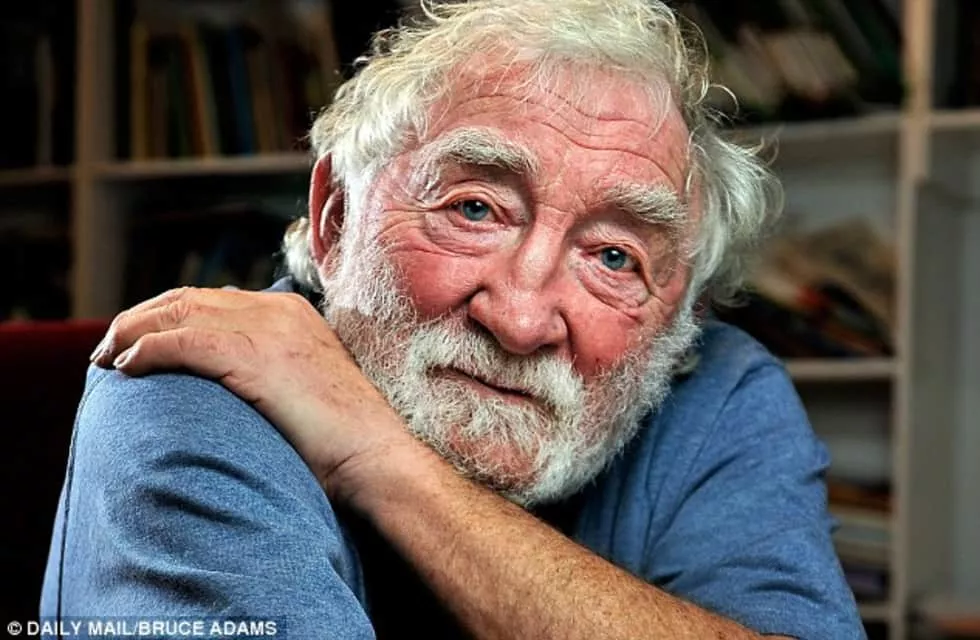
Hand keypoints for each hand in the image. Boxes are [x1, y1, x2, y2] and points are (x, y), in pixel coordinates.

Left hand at [90, 287, 418, 500]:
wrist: (374, 453)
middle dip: (142, 318)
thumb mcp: (306, 388)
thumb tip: (235, 387)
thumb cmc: (344, 439)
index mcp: (291, 312)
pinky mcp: (252, 355)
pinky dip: (147, 350)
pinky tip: (127, 368)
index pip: (214, 299)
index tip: (142, 340)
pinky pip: (182, 341)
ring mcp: (266, 329)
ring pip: (178, 312)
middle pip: (189, 298)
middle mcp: (276, 309)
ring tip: (106, 357)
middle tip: (109, 347)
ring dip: (133, 331)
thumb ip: (273, 371)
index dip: (170, 315)